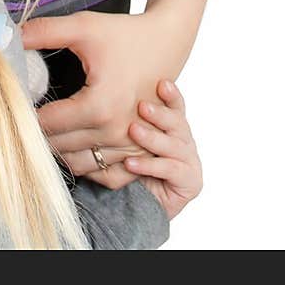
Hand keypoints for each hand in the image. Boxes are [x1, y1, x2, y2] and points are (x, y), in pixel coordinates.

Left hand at [23, 8, 189, 188]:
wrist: (166, 43)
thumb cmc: (123, 35)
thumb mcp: (84, 27)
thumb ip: (45, 32)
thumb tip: (10, 36)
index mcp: (99, 105)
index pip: (47, 124)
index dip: (24, 114)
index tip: (12, 103)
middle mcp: (115, 132)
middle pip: (60, 147)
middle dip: (36, 134)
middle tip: (18, 119)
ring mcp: (129, 146)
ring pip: (79, 165)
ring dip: (58, 152)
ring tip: (41, 132)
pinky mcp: (139, 151)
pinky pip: (105, 176)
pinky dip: (85, 164)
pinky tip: (70, 145)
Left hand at [124, 80, 201, 219]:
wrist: (142, 202)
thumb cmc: (132, 163)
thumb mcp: (126, 137)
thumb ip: (122, 117)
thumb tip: (94, 92)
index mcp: (172, 124)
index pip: (175, 104)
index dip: (171, 94)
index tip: (162, 83)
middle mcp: (183, 139)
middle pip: (177, 122)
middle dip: (160, 113)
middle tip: (142, 106)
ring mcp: (189, 159)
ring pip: (173, 145)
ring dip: (152, 138)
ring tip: (133, 131)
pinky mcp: (190, 180)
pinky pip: (169, 169)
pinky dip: (149, 165)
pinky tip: (131, 162)